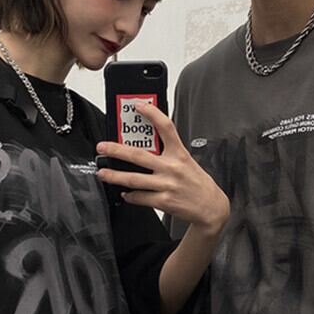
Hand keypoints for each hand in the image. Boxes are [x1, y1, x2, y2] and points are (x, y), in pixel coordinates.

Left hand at [96, 102, 228, 234]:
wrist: (211, 207)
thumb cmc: (197, 182)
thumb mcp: (187, 161)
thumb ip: (169, 152)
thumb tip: (146, 143)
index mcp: (179, 153)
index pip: (166, 127)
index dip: (152, 114)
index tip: (139, 106)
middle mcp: (172, 167)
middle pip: (138, 155)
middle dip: (116, 150)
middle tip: (102, 147)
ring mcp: (167, 185)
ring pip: (133, 178)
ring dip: (114, 175)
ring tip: (103, 173)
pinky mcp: (163, 201)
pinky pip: (140, 197)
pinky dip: (129, 195)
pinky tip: (125, 192)